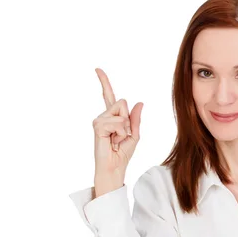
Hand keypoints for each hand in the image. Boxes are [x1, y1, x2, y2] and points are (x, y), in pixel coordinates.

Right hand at [92, 68, 143, 195]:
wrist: (115, 167)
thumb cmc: (122, 153)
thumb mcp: (134, 134)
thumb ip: (135, 119)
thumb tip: (139, 102)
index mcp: (112, 117)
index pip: (109, 96)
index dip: (104, 82)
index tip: (97, 69)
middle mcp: (104, 116)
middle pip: (122, 102)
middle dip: (128, 119)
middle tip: (122, 135)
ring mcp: (99, 121)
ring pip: (120, 112)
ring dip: (124, 128)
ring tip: (117, 139)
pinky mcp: (97, 127)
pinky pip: (117, 122)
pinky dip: (120, 132)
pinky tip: (113, 140)